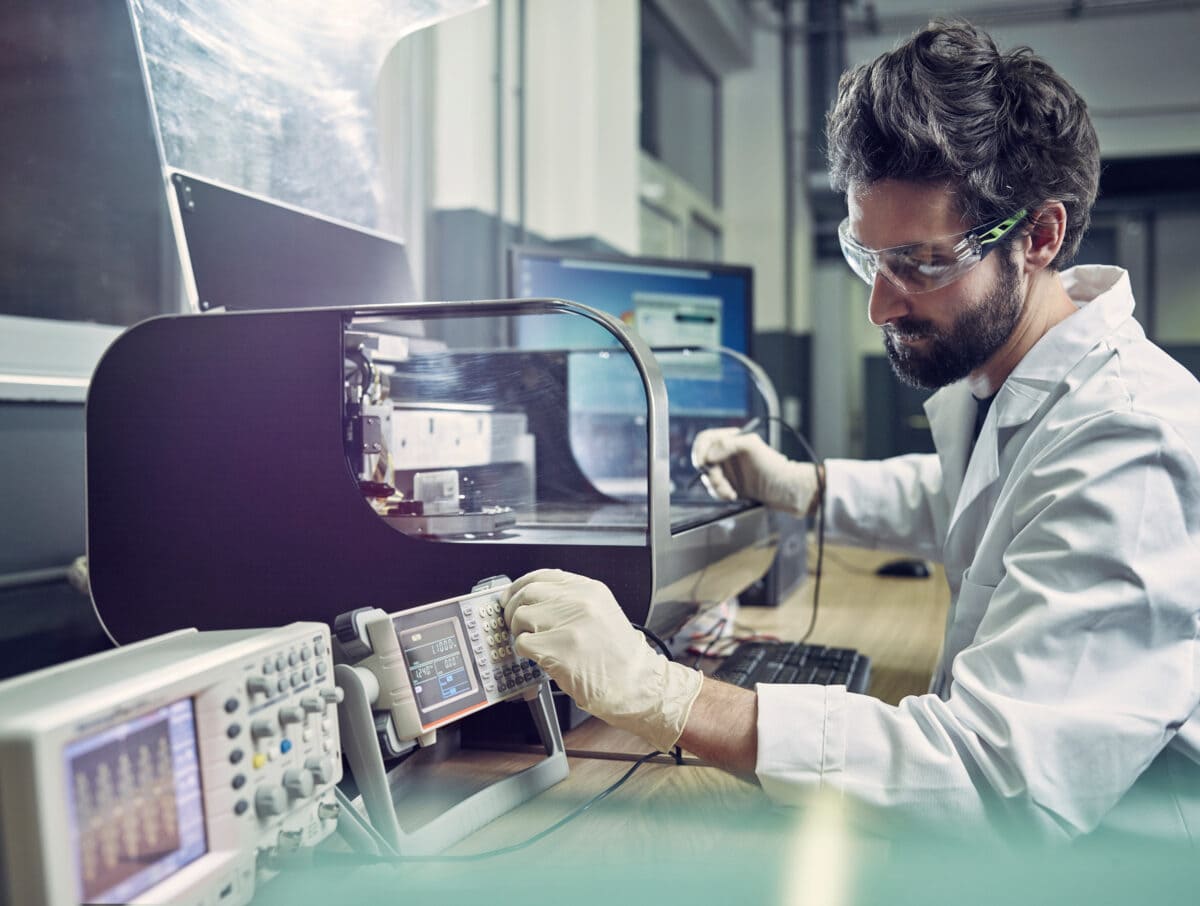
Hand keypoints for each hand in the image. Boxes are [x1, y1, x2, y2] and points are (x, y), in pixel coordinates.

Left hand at [502, 569, 702, 751]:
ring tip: (532, 642)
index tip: (512, 595)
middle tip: (513, 623)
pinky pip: (523, 643)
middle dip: (513, 608)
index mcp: (590, 590)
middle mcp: (580, 602)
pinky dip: (523, 651)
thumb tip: (534, 598)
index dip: (521, 585)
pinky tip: (538, 657)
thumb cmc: (619, 657)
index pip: (543, 575)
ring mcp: (569, 625)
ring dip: (519, 631)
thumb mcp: (602, 613)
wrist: (637, 685)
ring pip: (521, 616)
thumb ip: (571, 600)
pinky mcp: (559, 650)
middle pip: (527, 592)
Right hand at [691, 428, 818, 514]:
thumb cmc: (773, 465)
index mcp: (730, 439)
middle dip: (711, 475)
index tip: (701, 463)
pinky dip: (720, 494)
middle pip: (702, 461)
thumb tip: (709, 455)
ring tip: (731, 493)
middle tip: (720, 483)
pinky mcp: (727, 485)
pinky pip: (713, 490)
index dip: (699, 450)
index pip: (705, 440)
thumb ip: (728, 444)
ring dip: (716, 487)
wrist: (784, 490)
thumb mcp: (751, 446)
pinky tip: (733, 496)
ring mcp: (726, 470)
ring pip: (706, 478)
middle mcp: (725, 454)